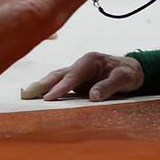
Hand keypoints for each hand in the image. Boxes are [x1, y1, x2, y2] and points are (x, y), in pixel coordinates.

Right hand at [21, 52, 143, 101]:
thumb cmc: (129, 73)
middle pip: (57, 74)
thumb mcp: (124, 78)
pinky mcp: (76, 80)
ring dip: (42, 86)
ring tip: (28, 95)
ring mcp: (76, 72)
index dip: (59, 88)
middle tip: (27, 94)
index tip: (48, 98)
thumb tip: (93, 97)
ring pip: (56, 78)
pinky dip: (49, 89)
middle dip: (42, 84)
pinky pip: (60, 84)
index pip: (71, 76)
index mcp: (89, 60)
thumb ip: (108, 86)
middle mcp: (79, 65)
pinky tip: (40, 96)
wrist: (132, 69)